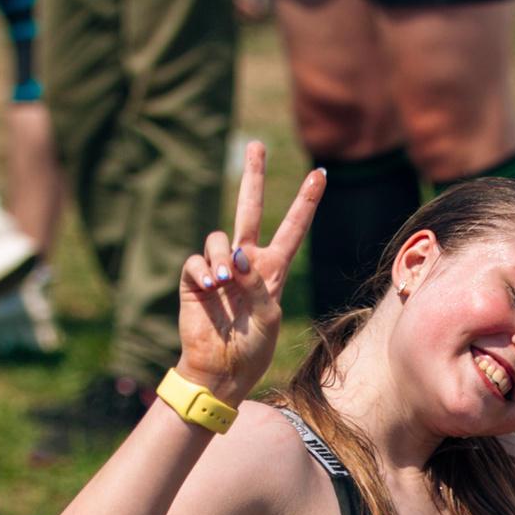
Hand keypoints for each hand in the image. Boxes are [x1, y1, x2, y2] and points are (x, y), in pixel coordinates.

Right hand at [177, 143, 325, 405]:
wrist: (220, 369)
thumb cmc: (252, 348)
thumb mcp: (268, 317)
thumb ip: (257, 284)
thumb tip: (236, 256)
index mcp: (273, 269)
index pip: (292, 228)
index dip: (305, 202)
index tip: (319, 174)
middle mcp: (247, 262)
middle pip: (250, 209)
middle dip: (253, 177)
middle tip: (256, 146)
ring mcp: (220, 268)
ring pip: (219, 237)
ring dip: (222, 256)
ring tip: (224, 283)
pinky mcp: (195, 279)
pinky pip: (196, 260)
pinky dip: (203, 270)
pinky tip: (209, 288)